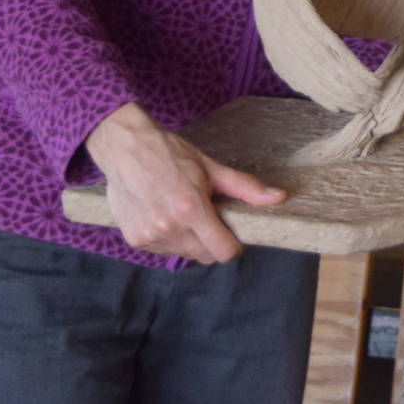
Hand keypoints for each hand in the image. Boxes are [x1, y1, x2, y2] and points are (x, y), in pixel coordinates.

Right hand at [81, 101, 285, 263]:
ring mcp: (150, 236)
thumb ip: (244, 187)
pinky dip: (168, 238)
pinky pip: (163, 250)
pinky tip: (163, 214)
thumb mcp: (210, 167)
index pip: (223, 252)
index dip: (232, 245)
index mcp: (191, 209)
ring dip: (189, 240)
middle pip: (205, 256)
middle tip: (205, 216)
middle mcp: (169, 227)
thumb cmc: (169, 153)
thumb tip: (279, 197)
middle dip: (211, 241)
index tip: (231, 233)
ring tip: (180, 212)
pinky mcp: (134, 239)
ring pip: (184, 254)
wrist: (125, 148)